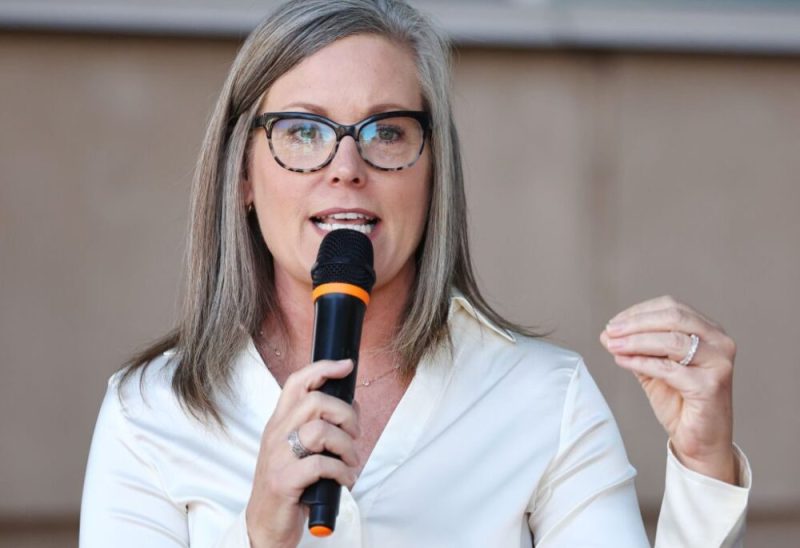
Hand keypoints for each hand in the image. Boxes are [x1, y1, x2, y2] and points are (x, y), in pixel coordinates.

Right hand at [246, 359, 361, 547]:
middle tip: (354, 434)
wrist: (265, 526)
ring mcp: (278, 457)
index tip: (346, 365)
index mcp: (279, 423)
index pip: (297, 382)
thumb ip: (319, 427)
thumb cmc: (289, 485)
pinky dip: (342, 471)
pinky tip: (345, 479)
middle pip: (315, 402)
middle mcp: (276, 435)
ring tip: (350, 461)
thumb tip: (351, 408)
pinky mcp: (284, 481)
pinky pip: (321, 465)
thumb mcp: (298, 450)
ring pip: (320, 431)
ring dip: (346, 446)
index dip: (323, 368)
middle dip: (345, 414)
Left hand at [600, 296, 737, 484]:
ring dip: (635, 341)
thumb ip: (635, 349)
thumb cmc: (680, 403)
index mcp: (708, 331)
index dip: (639, 312)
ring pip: (671, 341)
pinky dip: (641, 362)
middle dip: (635, 323)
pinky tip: (623, 361)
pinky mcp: (711, 385)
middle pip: (673, 318)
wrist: (699, 441)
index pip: (672, 307)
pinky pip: (668, 368)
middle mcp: (719, 342)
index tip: (613, 323)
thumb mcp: (653, 369)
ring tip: (612, 346)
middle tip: (610, 331)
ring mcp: (719, 363)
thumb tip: (607, 334)